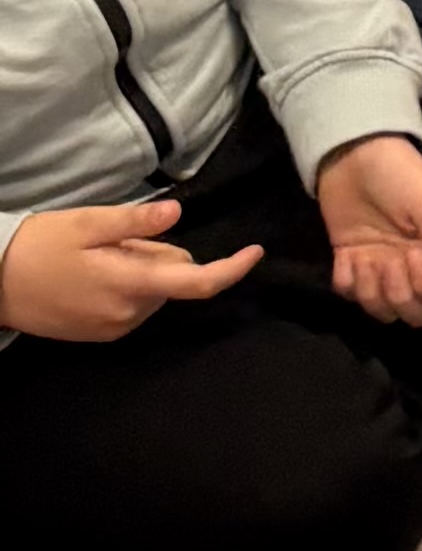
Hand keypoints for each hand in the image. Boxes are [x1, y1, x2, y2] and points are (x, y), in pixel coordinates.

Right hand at [0, 197, 256, 343]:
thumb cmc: (37, 247)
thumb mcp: (85, 223)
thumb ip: (135, 222)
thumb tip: (178, 214)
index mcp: (132, 285)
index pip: (198, 283)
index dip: (232, 269)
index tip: (255, 252)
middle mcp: (132, 314)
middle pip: (173, 278)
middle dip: (156, 255)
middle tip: (114, 240)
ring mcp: (117, 328)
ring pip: (154, 292)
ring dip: (139, 272)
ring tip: (95, 259)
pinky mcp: (104, 335)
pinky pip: (134, 306)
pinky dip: (124, 288)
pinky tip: (90, 277)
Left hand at [313, 135, 421, 327]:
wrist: (355, 154)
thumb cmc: (401, 176)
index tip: (416, 255)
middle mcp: (409, 269)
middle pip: (413, 314)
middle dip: (401, 295)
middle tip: (392, 260)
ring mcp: (377, 267)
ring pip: (379, 309)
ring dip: (373, 291)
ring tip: (368, 259)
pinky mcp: (347, 261)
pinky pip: (347, 292)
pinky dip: (347, 282)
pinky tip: (349, 258)